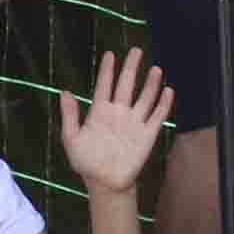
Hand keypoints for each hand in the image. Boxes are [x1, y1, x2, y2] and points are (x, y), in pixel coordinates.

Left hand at [56, 48, 172, 193]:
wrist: (104, 182)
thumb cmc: (86, 161)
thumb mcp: (71, 137)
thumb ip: (70, 115)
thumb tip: (65, 91)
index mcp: (99, 112)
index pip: (104, 85)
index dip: (107, 70)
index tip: (110, 54)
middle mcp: (118, 114)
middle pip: (126, 85)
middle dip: (131, 68)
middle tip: (136, 50)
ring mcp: (134, 123)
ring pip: (144, 98)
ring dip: (150, 84)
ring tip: (155, 68)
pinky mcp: (147, 135)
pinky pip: (157, 117)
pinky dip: (163, 104)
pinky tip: (168, 91)